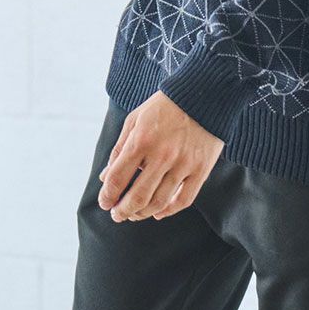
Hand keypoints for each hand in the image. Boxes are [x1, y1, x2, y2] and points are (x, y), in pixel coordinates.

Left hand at [98, 91, 225, 220]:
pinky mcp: (201, 169)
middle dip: (123, 211)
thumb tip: (105, 178)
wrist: (204, 95)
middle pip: (137, 196)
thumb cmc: (164, 107)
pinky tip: (159, 212)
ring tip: (135, 214)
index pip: (117, 178)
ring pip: (159, 202)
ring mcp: (183, 164)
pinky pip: (183, 200)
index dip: (107, 196)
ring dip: (143, 213)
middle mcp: (162, 155)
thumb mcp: (135, 120)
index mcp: (141, 140)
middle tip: (117, 215)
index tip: (105, 203)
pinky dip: (169, 211)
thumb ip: (119, 149)